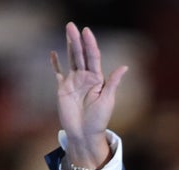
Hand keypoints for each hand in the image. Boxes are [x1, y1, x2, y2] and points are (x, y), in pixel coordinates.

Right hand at [50, 22, 127, 168]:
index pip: (93, 57)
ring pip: (71, 60)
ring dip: (68, 46)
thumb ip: (113, 83)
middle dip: (76, 40)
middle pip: (80, 54)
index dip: (90, 44)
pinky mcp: (63, 89)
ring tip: (67, 32)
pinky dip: (55, 64)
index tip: (86, 31)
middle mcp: (85, 78)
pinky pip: (58, 73)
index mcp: (97, 79)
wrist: (85, 134)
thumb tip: (125, 67)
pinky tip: (53, 54)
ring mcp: (73, 82)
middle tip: (71, 25)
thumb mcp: (108, 100)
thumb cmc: (99, 120)